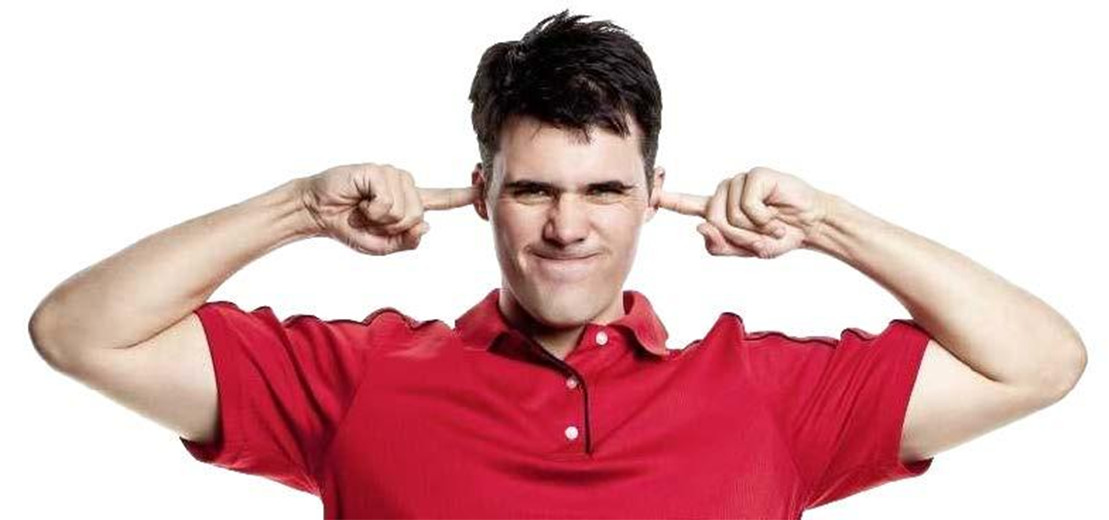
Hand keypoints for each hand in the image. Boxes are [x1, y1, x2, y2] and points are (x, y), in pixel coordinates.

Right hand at [298, 163, 476, 255]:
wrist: (317, 213)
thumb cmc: (348, 227)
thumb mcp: (381, 246)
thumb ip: (406, 241)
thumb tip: (427, 226)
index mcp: (408, 201)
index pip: (441, 198)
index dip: (462, 195)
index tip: (482, 188)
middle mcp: (405, 185)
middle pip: (419, 217)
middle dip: (392, 228)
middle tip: (370, 219)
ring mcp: (392, 175)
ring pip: (405, 211)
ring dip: (379, 219)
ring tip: (363, 209)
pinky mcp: (379, 171)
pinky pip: (388, 203)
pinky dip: (371, 210)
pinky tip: (359, 200)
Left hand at [656, 166, 829, 258]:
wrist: (811, 226)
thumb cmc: (779, 236)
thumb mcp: (746, 250)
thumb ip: (720, 245)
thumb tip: (699, 226)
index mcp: (719, 209)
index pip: (687, 204)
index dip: (668, 199)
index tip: (649, 193)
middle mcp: (725, 193)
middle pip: (712, 221)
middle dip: (738, 237)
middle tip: (762, 237)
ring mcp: (739, 182)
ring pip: (729, 215)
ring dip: (753, 229)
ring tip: (772, 226)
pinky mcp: (754, 175)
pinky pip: (747, 205)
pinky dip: (764, 219)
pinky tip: (777, 218)